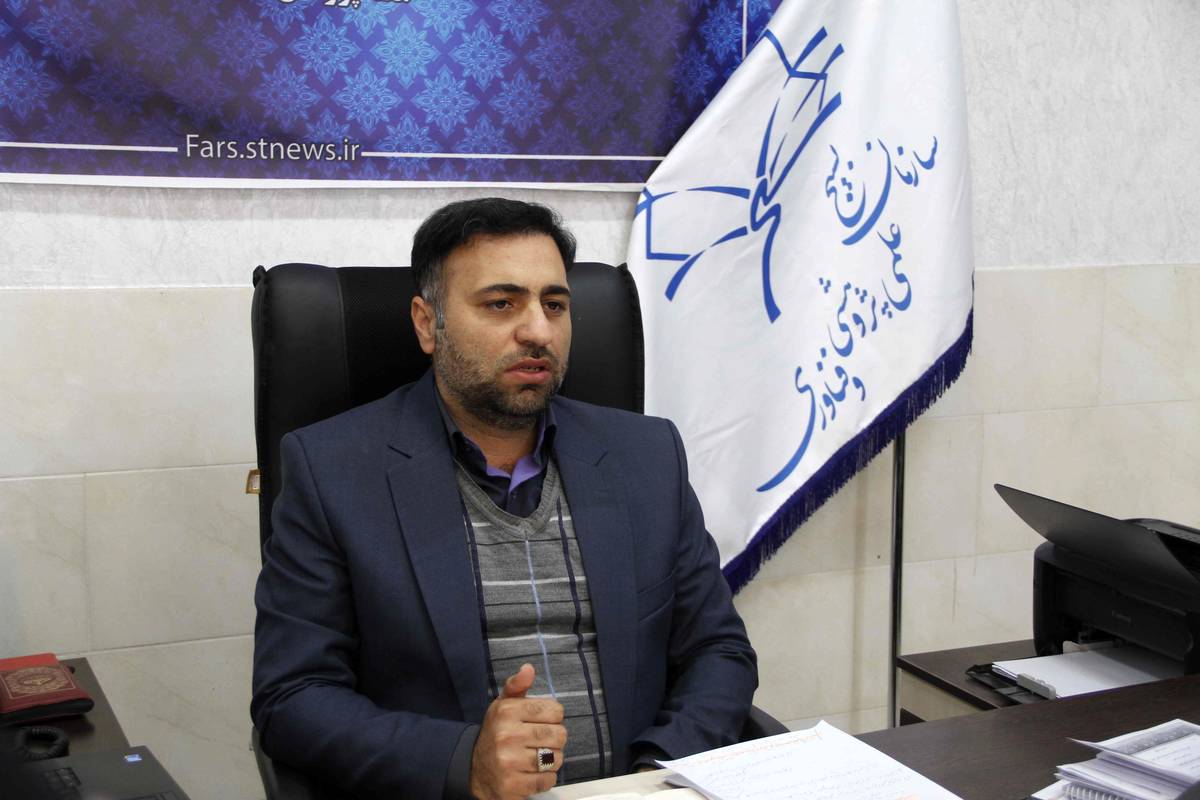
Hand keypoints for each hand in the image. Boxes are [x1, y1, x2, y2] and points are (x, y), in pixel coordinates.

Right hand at [470, 664, 566, 799]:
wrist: (473, 768)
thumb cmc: (496, 732)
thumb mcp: (503, 705)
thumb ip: (517, 686)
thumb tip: (529, 669)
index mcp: (507, 711)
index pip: (555, 710)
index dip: (553, 717)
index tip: (541, 721)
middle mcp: (507, 735)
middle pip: (559, 735)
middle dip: (555, 739)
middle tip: (540, 741)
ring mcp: (509, 762)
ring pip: (556, 758)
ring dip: (552, 760)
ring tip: (537, 757)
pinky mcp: (513, 785)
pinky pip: (547, 780)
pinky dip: (545, 778)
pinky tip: (532, 773)